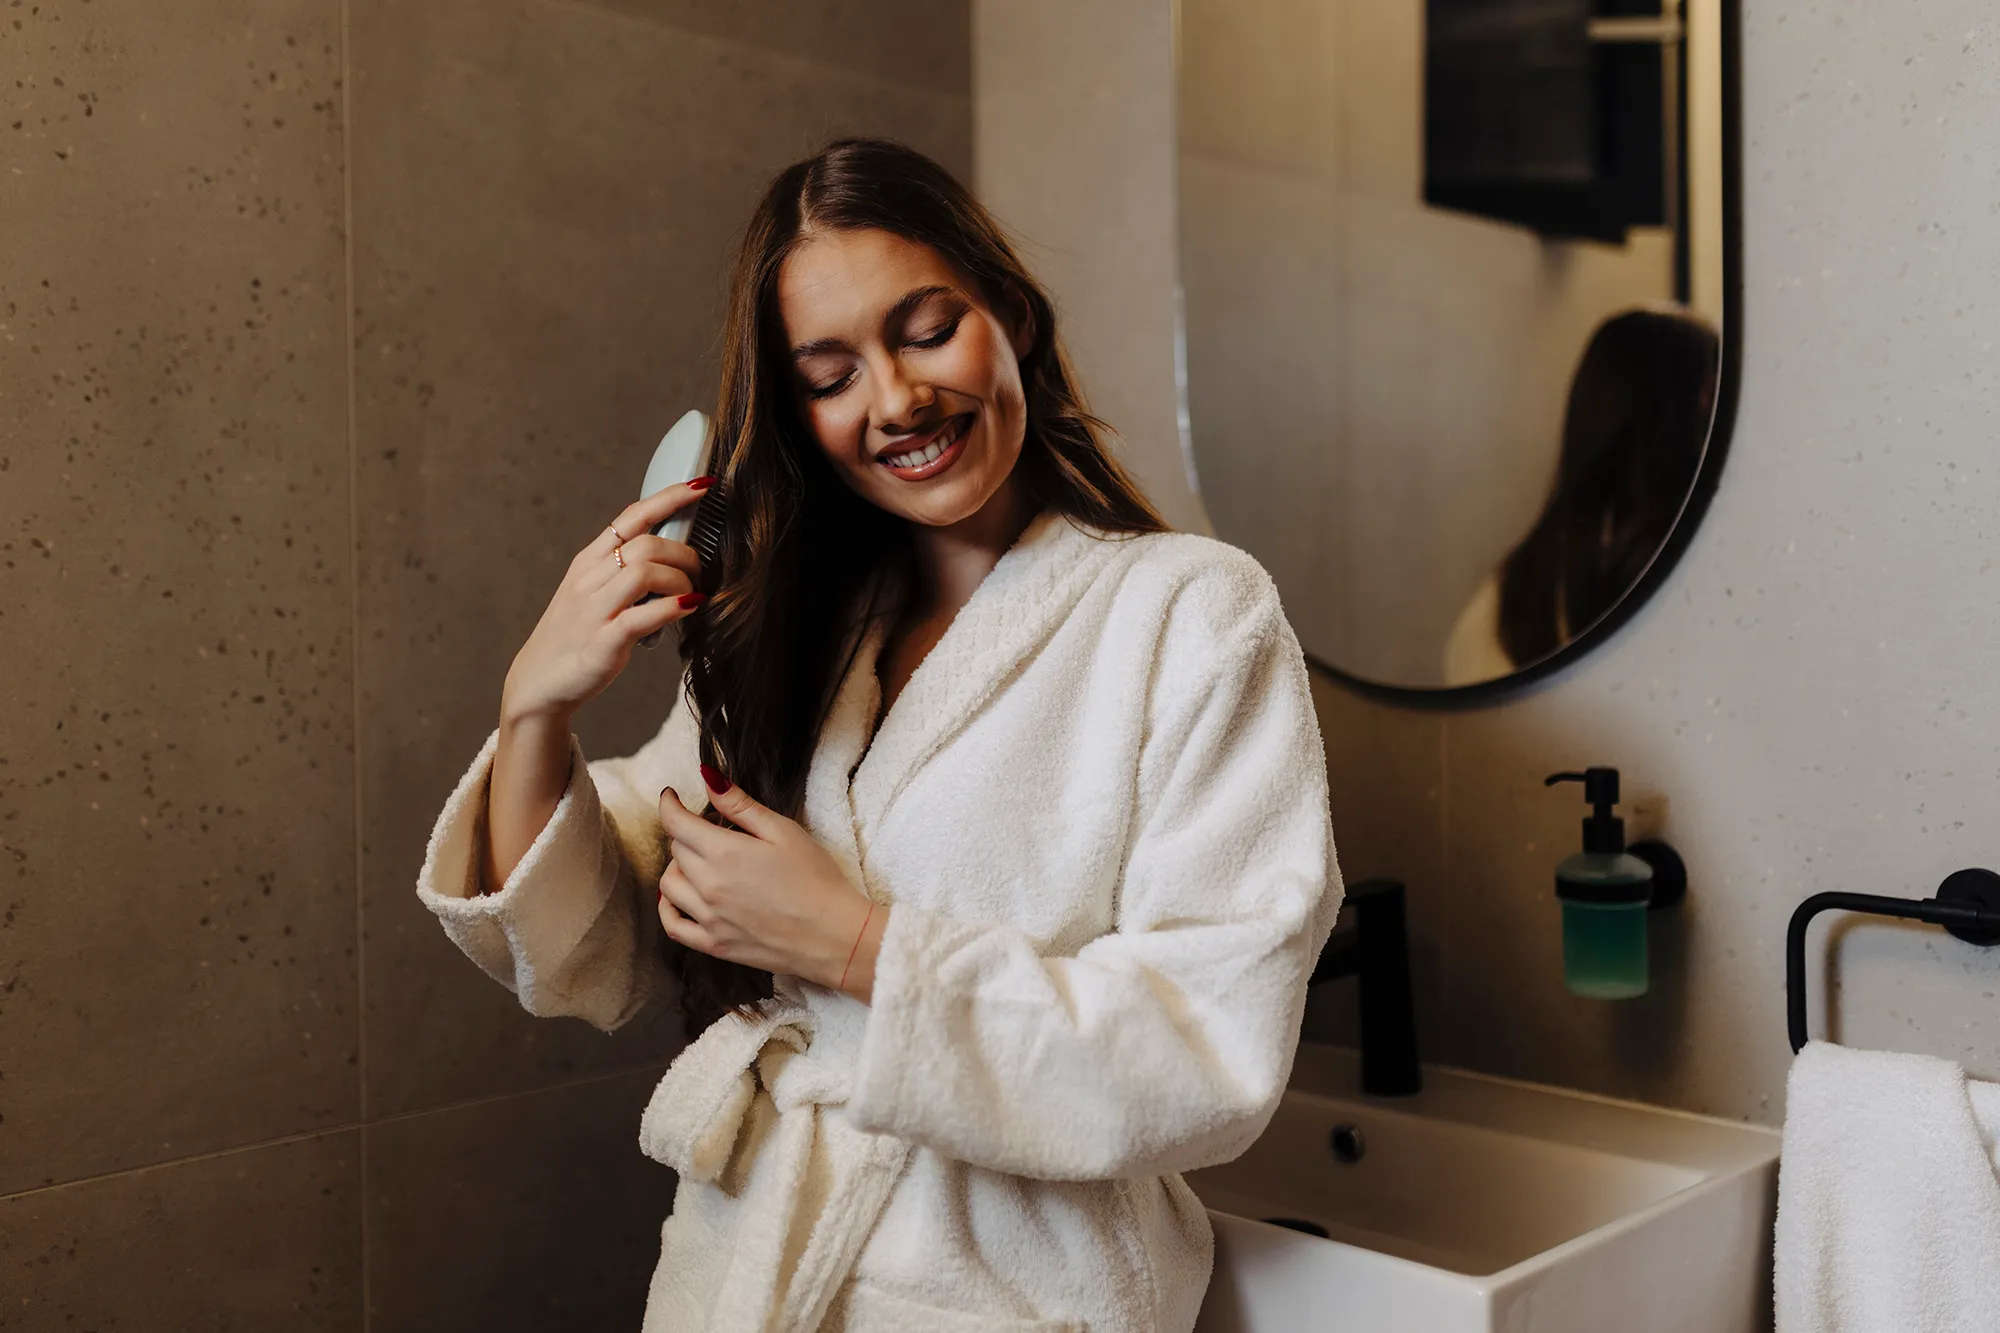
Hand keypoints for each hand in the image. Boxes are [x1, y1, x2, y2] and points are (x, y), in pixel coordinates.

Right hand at [500, 479, 713, 723]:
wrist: (539, 682)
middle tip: (699, 572)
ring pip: (645, 572)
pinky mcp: (603, 643)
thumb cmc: (575, 635)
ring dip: (681, 580)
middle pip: (646, 543)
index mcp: (588, 561)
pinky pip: (643, 616)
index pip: (631, 516)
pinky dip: (674, 608)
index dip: (669, 498)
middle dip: (684, 553)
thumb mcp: (592, 591)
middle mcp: (588, 580)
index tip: (701, 486)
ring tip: (692, 594)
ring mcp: (594, 611)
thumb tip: (668, 549)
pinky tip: (689, 608)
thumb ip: (623, 568)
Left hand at [656, 767, 887, 999]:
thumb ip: (740, 804)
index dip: (670, 804)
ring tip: (703, 862)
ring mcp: (708, 918)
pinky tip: (681, 898)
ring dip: (678, 867)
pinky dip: (667, 908)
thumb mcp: (782, 831)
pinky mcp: (714, 945)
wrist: (833, 935)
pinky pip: (673, 925)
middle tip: (714, 830)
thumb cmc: (815, 879)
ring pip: (668, 885)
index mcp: (724, 853)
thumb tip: (708, 778)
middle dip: (687, 833)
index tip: (672, 796)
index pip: (676, 822)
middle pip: (676, 850)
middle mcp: (708, 886)